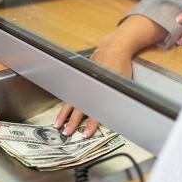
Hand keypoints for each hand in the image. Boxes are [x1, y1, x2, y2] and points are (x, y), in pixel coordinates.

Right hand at [54, 15, 166, 137]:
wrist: (114, 47)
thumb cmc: (120, 65)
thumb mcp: (124, 84)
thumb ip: (118, 98)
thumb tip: (120, 115)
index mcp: (100, 91)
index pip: (94, 112)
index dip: (90, 125)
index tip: (85, 134)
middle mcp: (89, 88)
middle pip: (78, 109)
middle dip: (72, 122)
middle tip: (66, 133)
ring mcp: (82, 83)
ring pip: (70, 102)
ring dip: (64, 115)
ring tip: (58, 125)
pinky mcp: (80, 80)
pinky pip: (70, 95)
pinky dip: (65, 104)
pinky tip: (61, 111)